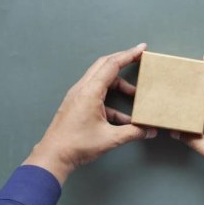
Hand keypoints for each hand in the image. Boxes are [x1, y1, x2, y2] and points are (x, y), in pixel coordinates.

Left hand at [23, 43, 156, 184]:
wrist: (53, 156)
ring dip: (118, 83)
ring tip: (134, 94)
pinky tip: (123, 117)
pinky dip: (111, 98)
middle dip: (123, 59)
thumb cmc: (78, 145)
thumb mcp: (110, 138)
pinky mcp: (77, 103)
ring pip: (100, 78)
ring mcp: (78, 95)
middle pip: (104, 65)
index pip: (112, 65)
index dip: (128, 55)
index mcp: (90, 91)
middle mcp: (82, 88)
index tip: (142, 48)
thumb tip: (150, 131)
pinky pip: (96, 93)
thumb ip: (133, 133)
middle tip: (139, 58)